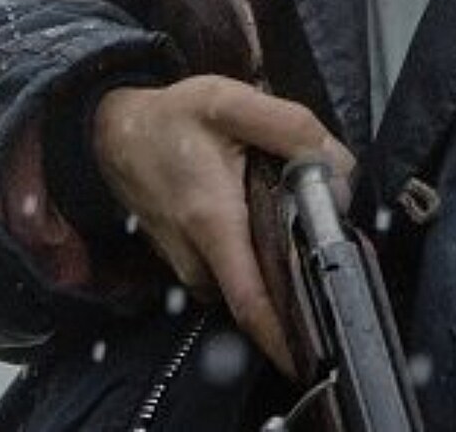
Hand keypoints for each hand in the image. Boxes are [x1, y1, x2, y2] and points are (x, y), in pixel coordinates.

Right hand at [93, 75, 352, 374]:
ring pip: (244, 282)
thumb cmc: (170, 119)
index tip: (320, 352)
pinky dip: (253, 256)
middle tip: (337, 254)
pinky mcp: (186, 261)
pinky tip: (264, 224)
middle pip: (257, 297)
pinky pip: (227, 272)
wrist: (115, 132)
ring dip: (274, 264)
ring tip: (297, 225)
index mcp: (212, 223)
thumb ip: (291, 128)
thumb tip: (339, 167)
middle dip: (298, 286)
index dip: (287, 337)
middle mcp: (196, 257)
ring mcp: (187, 264)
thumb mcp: (232, 104)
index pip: (252, 303)